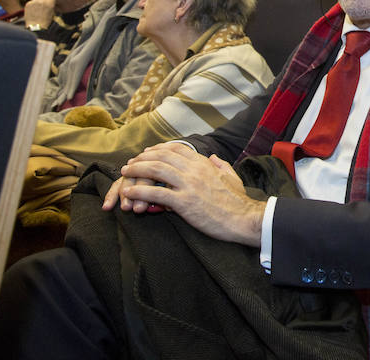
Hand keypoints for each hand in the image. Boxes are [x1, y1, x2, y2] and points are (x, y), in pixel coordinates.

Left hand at [24, 0, 62, 27]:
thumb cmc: (45, 21)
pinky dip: (30, 6)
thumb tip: (46, 1)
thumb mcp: (51, 13)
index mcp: (50, 3)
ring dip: (35, 3)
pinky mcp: (28, 4)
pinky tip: (32, 12)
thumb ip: (49, 5)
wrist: (36, 27)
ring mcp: (35, 2)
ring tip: (35, 11)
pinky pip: (30, 3)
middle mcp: (43, 1)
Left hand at [105, 142, 264, 246]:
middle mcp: (195, 170)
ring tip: (125, 173)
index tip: (146, 153)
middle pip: (162, 156)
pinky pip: (156, 193)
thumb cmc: (238, 201)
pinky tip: (129, 192)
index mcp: (204, 164)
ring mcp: (189, 185)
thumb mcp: (231, 176)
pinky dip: (140, 191)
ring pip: (156, 170)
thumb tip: (213, 156)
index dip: (157, 149)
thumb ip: (221, 164)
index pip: (176, 149)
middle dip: (143, 157)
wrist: (244, 219)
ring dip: (137, 170)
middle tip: (130, 163)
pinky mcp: (184, 202)